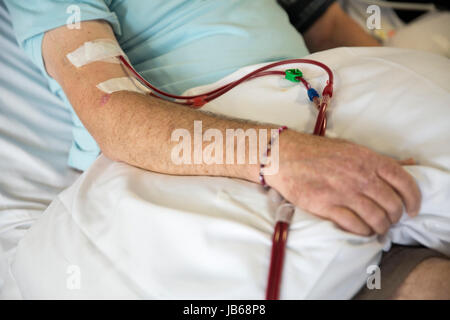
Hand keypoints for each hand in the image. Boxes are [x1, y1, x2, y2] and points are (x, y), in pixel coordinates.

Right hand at [266, 131, 420, 235]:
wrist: (284, 155)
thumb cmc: (315, 151)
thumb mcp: (349, 148)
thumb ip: (375, 161)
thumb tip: (406, 164)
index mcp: (367, 159)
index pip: (404, 182)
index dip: (413, 200)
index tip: (412, 210)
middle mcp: (359, 176)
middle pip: (392, 205)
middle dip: (394, 217)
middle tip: (388, 221)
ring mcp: (343, 191)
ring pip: (376, 219)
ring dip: (379, 228)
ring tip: (376, 229)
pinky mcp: (326, 205)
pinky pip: (354, 226)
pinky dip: (361, 232)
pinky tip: (360, 230)